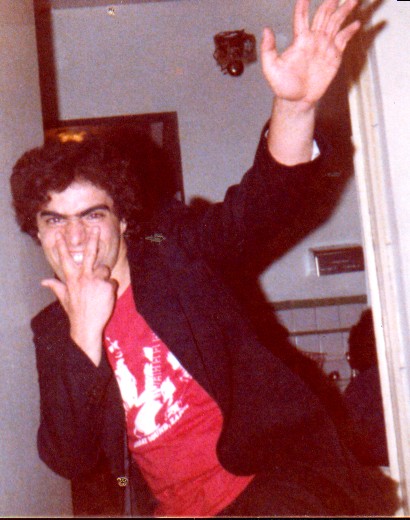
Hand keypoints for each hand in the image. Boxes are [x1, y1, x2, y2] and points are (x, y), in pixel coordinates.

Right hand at [41, 227, 116, 365]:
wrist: (87, 326)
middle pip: (89, 253)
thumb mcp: (63, 298)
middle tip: (94, 228)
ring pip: (104, 269)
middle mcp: (83, 277)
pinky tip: (105, 297)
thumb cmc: (75, 311)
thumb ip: (55, 286)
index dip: (61, 246)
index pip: (65, 259)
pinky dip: (110, 288)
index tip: (58, 235)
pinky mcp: (106, 286)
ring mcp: (96, 281)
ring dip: (103, 277)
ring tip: (98, 290)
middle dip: (91, 239)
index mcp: (71, 278)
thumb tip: (43, 281)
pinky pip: (112, 281)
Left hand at [261, 0, 360, 108]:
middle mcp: (314, 40)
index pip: (302, 17)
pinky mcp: (334, 56)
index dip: (303, 6)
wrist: (297, 100)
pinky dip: (350, 31)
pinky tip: (356, 23)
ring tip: (352, 0)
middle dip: (331, 2)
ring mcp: (325, 46)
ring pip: (336, 23)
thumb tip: (266, 30)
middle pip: (323, 15)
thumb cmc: (283, 86)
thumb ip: (268, 49)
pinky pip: (343, 40)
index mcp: (300, 40)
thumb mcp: (271, 69)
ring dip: (344, 11)